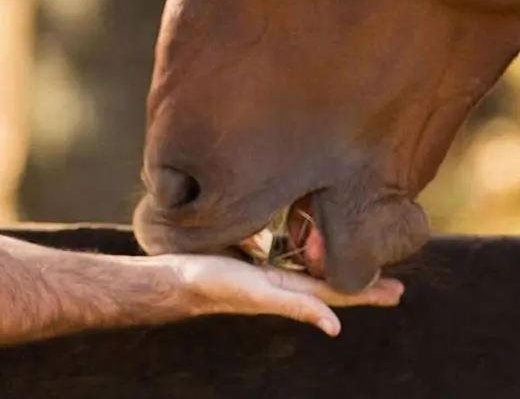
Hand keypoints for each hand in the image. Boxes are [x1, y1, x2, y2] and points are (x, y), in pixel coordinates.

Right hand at [168, 253, 403, 336]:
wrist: (175, 276)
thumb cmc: (212, 283)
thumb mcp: (255, 292)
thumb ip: (293, 305)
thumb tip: (336, 326)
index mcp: (287, 291)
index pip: (336, 292)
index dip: (367, 292)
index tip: (398, 291)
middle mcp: (281, 283)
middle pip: (329, 283)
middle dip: (361, 283)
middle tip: (393, 281)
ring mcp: (266, 273)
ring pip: (309, 270)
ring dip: (335, 268)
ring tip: (358, 263)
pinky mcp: (250, 259)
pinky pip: (285, 256)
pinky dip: (305, 254)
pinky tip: (307, 248)